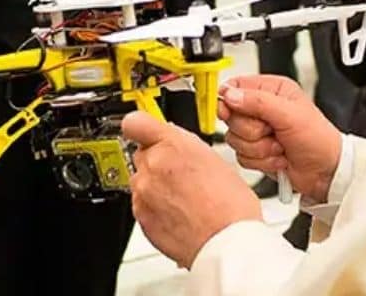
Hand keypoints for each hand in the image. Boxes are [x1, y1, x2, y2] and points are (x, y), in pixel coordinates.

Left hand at [122, 111, 260, 268]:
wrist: (227, 242)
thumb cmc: (230, 206)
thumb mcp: (215, 159)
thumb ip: (186, 147)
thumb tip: (175, 145)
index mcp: (172, 145)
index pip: (135, 122)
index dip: (139, 126)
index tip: (142, 130)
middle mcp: (153, 165)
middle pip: (143, 153)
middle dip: (158, 162)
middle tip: (181, 176)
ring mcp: (144, 191)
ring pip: (142, 179)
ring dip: (156, 185)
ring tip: (182, 199)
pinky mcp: (140, 215)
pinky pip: (142, 203)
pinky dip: (154, 207)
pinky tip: (177, 213)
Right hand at [218, 75, 340, 203]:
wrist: (327, 171)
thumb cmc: (319, 138)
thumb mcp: (290, 114)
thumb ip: (258, 102)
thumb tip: (230, 95)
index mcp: (271, 90)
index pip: (235, 87)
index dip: (228, 100)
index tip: (229, 112)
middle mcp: (262, 109)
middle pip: (232, 117)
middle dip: (253, 131)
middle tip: (273, 132)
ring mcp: (258, 132)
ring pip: (235, 139)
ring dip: (259, 148)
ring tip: (280, 146)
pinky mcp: (256, 151)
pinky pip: (241, 156)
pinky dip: (261, 161)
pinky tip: (278, 157)